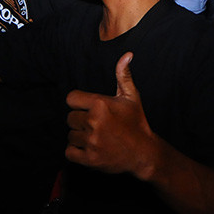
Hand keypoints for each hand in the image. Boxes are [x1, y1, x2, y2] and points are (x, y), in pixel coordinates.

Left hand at [64, 52, 157, 179]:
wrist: (143, 153)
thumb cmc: (136, 122)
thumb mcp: (131, 97)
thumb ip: (123, 75)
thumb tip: (127, 55)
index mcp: (101, 104)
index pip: (71, 98)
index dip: (79, 103)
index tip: (89, 107)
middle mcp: (94, 122)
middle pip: (70, 118)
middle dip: (80, 120)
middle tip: (96, 124)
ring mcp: (92, 142)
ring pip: (70, 135)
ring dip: (79, 136)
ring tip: (96, 136)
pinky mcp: (89, 159)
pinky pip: (69, 152)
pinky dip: (77, 152)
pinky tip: (90, 147)